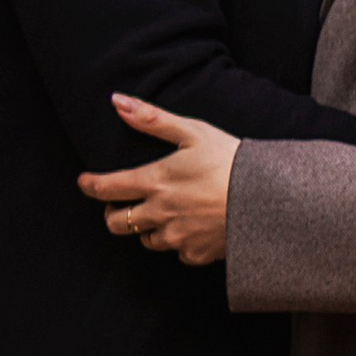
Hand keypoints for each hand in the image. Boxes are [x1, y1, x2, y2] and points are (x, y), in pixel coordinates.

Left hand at [79, 95, 241, 265]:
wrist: (269, 199)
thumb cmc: (230, 161)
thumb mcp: (193, 132)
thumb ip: (152, 119)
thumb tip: (118, 101)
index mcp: (155, 181)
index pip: (108, 187)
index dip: (91, 185)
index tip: (85, 182)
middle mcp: (160, 213)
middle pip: (118, 223)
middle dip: (114, 214)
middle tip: (121, 206)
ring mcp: (177, 237)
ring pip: (146, 240)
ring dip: (147, 229)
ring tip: (162, 215)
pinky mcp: (197, 254)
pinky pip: (178, 253)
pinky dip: (179, 244)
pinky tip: (193, 230)